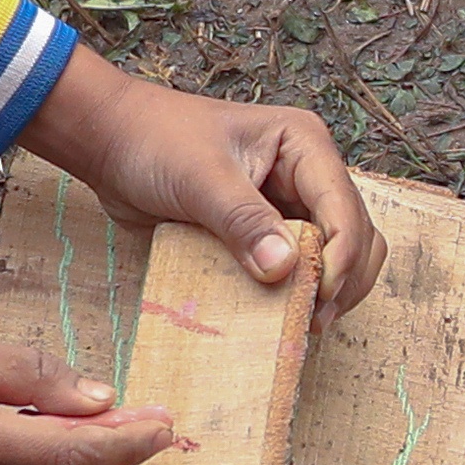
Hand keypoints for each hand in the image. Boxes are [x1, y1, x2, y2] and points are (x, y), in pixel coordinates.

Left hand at [20, 58, 379, 307]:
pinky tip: (278, 315)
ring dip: (327, 290)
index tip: (319, 296)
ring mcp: (288, 205)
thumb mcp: (201, 178)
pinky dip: (295, 292)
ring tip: (303, 323)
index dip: (342, 257)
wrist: (108, 144)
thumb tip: (285, 270)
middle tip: (313, 320)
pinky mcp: (263, 233)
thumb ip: (244, 222)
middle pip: (356, 236)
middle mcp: (306, 175)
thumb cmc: (153, 142)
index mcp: (304, 146)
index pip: (345, 208)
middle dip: (343, 279)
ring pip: (335, 256)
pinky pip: (295, 268)